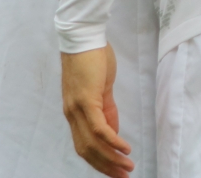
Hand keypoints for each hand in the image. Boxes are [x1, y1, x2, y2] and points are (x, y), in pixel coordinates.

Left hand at [61, 46, 132, 175]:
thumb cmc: (92, 58)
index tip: (115, 172)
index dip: (99, 162)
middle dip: (107, 167)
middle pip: (87, 151)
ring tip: (128, 167)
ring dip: (112, 159)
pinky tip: (125, 149)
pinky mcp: (86, 101)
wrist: (83, 37)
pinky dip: (113, 142)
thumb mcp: (101, 89)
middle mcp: (72, 114)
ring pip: (93, 144)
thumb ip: (106, 111)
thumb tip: (113, 132)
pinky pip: (99, 129)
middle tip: (124, 177)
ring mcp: (77, 109)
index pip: (84, 146)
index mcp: (75, 113)